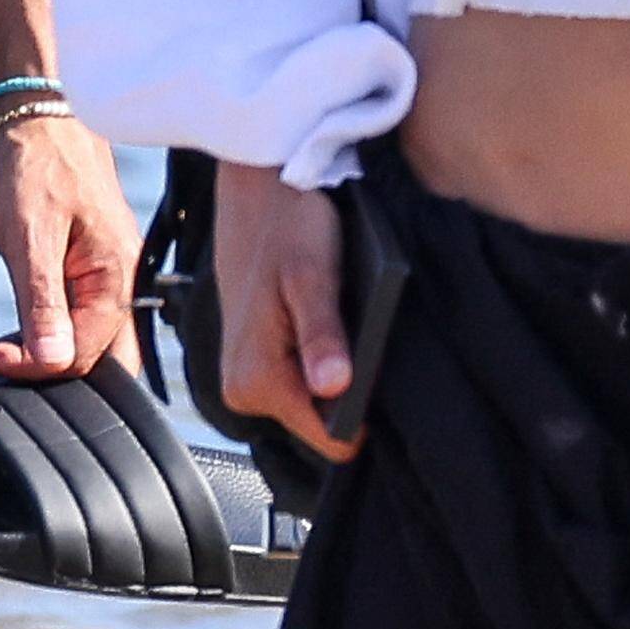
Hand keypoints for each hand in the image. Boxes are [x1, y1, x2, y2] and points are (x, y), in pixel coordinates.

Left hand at [0, 113, 141, 380]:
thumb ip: (44, 304)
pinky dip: (56, 331)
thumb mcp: (30, 238)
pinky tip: (24, 321)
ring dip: (52, 352)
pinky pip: (87, 319)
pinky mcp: (98, 270)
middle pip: (104, 361)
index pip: (84, 356)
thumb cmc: (37, 170)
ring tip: (4, 340)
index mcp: (117, 280)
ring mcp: (115, 277)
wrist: (46, 118)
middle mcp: (125, 284)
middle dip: (54, 372)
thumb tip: (52, 362)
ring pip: (95, 343)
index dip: (32, 366)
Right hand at [214, 158, 361, 460]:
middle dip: (354, 390)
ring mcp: (247, 378)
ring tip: (350, 324)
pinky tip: (338, 325)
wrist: (257, 189)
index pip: (331, 439)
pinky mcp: (256, 363)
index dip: (367, 415)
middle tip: (367, 337)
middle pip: (324, 424)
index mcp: (257, 379)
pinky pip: (304, 383)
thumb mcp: (313, 276)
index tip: (385, 376)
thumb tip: (336, 388)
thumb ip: (323, 335)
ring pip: (316, 404)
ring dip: (342, 372)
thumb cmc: (287, 224)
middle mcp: (243, 390)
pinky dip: (326, 361)